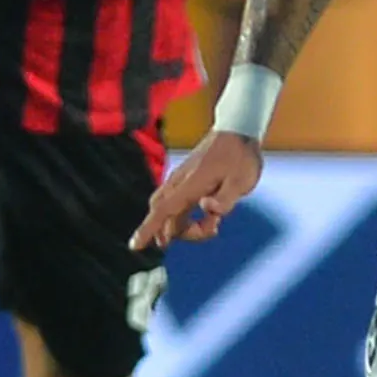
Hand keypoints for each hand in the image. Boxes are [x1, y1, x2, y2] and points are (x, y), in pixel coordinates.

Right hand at [133, 132, 265, 245]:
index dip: (148, 229)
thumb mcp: (242, 180)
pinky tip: (208, 214)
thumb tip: (207, 209)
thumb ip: (225, 199)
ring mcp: (180, 180)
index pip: (164, 210)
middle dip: (180, 233)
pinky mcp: (185, 180)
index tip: (134, 246)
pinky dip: (185, 216)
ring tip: (214, 222)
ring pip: (168, 211)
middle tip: (213, 229)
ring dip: (184, 225)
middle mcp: (180, 182)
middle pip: (164, 216)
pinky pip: (174, 204)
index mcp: (191, 184)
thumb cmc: (240, 156)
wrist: (238, 129)